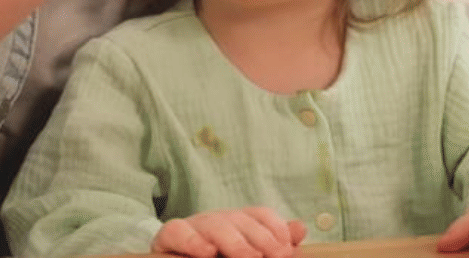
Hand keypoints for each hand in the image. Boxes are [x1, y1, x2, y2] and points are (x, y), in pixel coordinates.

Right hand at [151, 207, 306, 257]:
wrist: (174, 257)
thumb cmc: (215, 256)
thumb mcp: (247, 250)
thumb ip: (273, 244)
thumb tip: (300, 229)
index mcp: (237, 222)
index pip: (260, 214)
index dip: (275, 227)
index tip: (287, 247)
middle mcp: (217, 220)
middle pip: (240, 219)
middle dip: (261, 237)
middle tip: (277, 255)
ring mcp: (193, 226)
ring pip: (214, 224)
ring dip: (234, 240)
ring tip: (250, 257)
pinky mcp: (168, 237)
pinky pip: (178, 231)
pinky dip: (192, 240)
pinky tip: (207, 252)